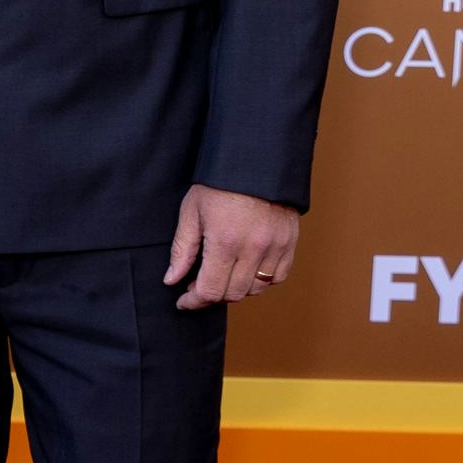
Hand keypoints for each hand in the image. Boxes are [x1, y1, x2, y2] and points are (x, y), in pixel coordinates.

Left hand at [164, 185, 298, 310]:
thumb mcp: (192, 212)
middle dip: (212, 295)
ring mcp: (276, 247)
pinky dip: (262, 280)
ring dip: (236, 289)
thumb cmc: (219, 183)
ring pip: (257, 289)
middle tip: (198, 284)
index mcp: (225, 241)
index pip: (210, 290)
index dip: (194, 301)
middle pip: (233, 294)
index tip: (184, 300)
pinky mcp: (290, 242)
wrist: (256, 161)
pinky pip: (278, 277)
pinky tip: (247, 270)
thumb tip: (172, 280)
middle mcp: (254, 248)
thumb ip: (183, 249)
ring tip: (223, 274)